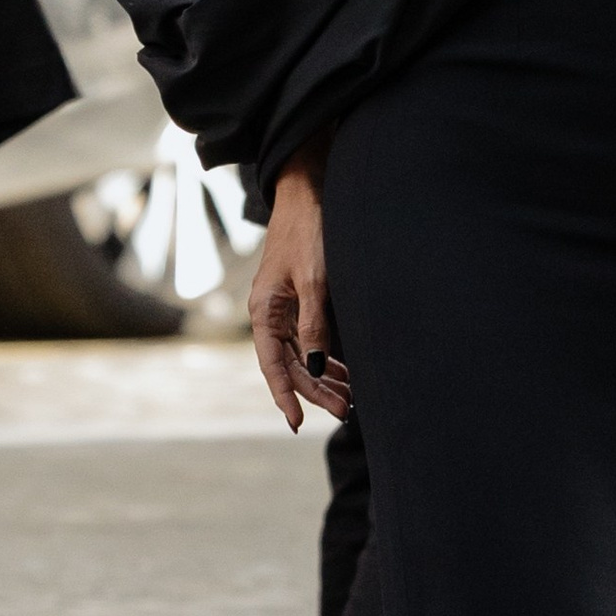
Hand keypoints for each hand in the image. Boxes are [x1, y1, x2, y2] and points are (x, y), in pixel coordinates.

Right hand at [250, 159, 352, 429]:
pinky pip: (310, 339)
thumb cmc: (309, 232)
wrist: (309, 191)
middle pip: (291, 364)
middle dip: (316, 390)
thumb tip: (318, 367)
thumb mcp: (315, 280)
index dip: (285, 396)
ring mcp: (284, 307)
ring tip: (351, 398)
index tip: (296, 423)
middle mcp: (270, 313)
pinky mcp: (300, 299)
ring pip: (302, 354)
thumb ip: (315, 325)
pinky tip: (346, 370)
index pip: (273, 365)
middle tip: (346, 411)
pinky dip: (327, 356)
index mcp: (264, 311)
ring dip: (324, 376)